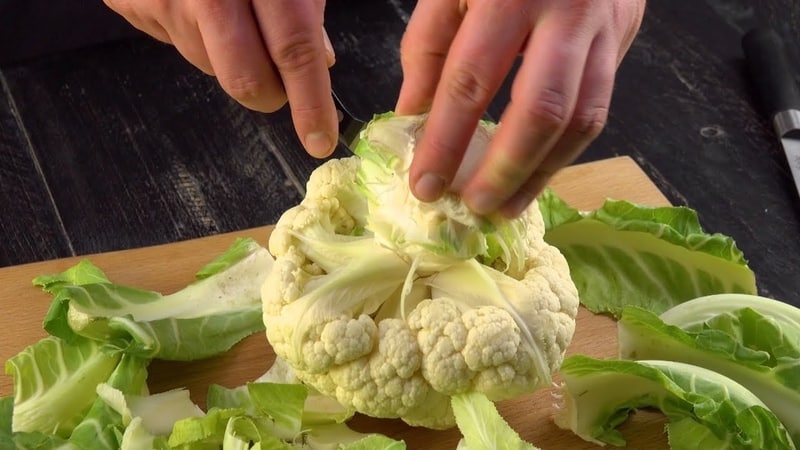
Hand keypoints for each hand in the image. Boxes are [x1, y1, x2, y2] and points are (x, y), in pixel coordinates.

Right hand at [103, 0, 338, 157]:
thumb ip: (307, 8)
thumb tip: (322, 62)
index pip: (294, 49)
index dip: (310, 102)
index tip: (320, 140)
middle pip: (244, 77)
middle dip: (271, 95)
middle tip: (283, 86)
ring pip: (209, 66)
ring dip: (232, 58)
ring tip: (233, 14)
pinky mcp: (128, 1)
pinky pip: (174, 43)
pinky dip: (196, 35)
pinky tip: (198, 3)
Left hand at [396, 0, 645, 216]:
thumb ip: (429, 48)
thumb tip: (412, 118)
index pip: (470, 81)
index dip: (445, 140)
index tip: (425, 185)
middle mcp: (564, 12)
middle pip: (539, 110)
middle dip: (503, 170)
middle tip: (473, 207)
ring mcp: (602, 29)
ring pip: (580, 121)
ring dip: (540, 174)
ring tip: (506, 206)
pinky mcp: (623, 42)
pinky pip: (599, 111)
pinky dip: (565, 152)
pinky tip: (536, 174)